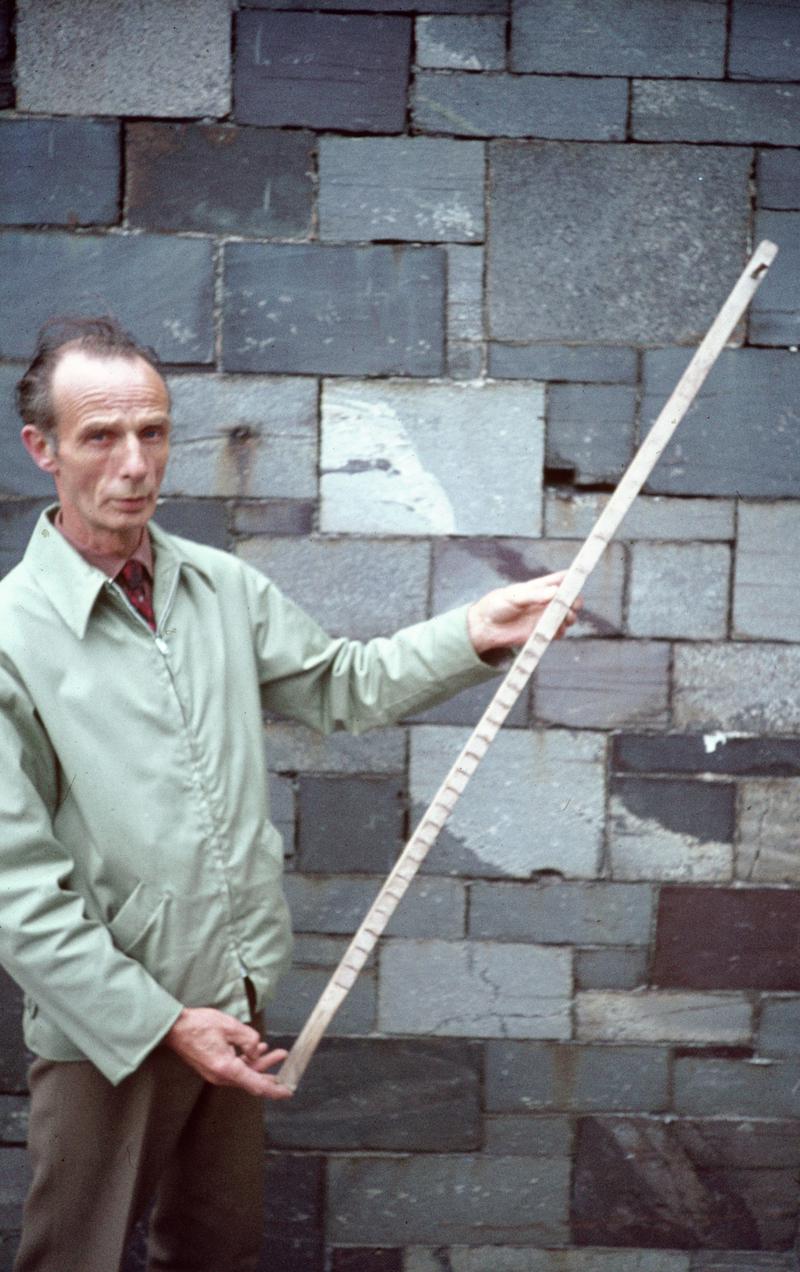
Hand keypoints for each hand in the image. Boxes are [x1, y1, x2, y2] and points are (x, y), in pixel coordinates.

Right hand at [164, 1007, 292, 1098]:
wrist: (174, 1028)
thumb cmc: (199, 1025)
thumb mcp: (230, 1027)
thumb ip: (249, 1040)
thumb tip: (257, 1051)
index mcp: (226, 1068)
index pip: (256, 1085)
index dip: (274, 1090)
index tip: (288, 1092)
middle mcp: (221, 1076)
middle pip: (252, 1079)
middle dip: (271, 1072)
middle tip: (285, 1062)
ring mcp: (216, 1073)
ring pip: (245, 1073)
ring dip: (260, 1064)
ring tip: (277, 1052)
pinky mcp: (213, 1067)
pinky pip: (235, 1068)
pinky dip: (248, 1061)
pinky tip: (257, 1050)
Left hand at [467, 570, 581, 654]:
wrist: (486, 627)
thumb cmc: (497, 605)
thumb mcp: (514, 596)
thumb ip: (534, 594)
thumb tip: (556, 591)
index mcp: (541, 587)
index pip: (562, 579)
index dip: (573, 578)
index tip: (581, 578)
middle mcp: (546, 601)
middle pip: (570, 599)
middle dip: (575, 602)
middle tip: (572, 605)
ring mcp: (545, 617)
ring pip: (567, 616)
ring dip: (569, 617)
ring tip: (564, 618)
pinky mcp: (542, 632)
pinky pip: (558, 632)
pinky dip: (560, 631)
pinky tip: (555, 630)